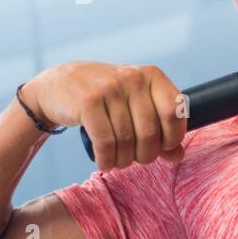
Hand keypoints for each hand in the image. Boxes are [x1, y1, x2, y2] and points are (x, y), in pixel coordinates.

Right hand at [22, 62, 186, 170]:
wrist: (59, 86)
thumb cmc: (107, 99)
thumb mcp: (135, 106)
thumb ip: (161, 129)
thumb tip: (178, 155)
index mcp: (152, 75)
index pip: (175, 112)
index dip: (173, 137)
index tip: (163, 148)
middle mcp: (133, 78)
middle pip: (150, 132)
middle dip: (145, 155)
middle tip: (136, 159)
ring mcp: (110, 87)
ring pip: (127, 140)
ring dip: (124, 160)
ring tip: (118, 162)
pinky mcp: (88, 101)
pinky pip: (105, 142)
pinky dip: (107, 159)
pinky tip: (105, 163)